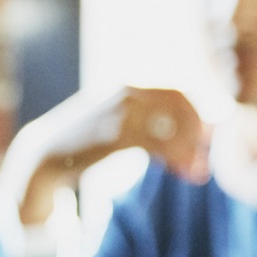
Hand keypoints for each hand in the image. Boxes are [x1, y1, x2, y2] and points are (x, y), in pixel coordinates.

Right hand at [1, 87, 209, 224]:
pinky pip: (160, 144)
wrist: (47, 152)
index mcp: (129, 84)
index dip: (199, 112)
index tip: (209, 136)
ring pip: (174, 126)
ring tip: (198, 172)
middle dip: (199, 131)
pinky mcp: (116, 134)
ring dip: (191, 150)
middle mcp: (128, 91)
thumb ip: (148, 117)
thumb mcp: (119, 118)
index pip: (178, 91)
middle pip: (181, 106)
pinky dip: (178, 158)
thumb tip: (187, 126)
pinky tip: (182, 172)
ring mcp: (122, 111)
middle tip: (207, 156)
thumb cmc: (89, 138)